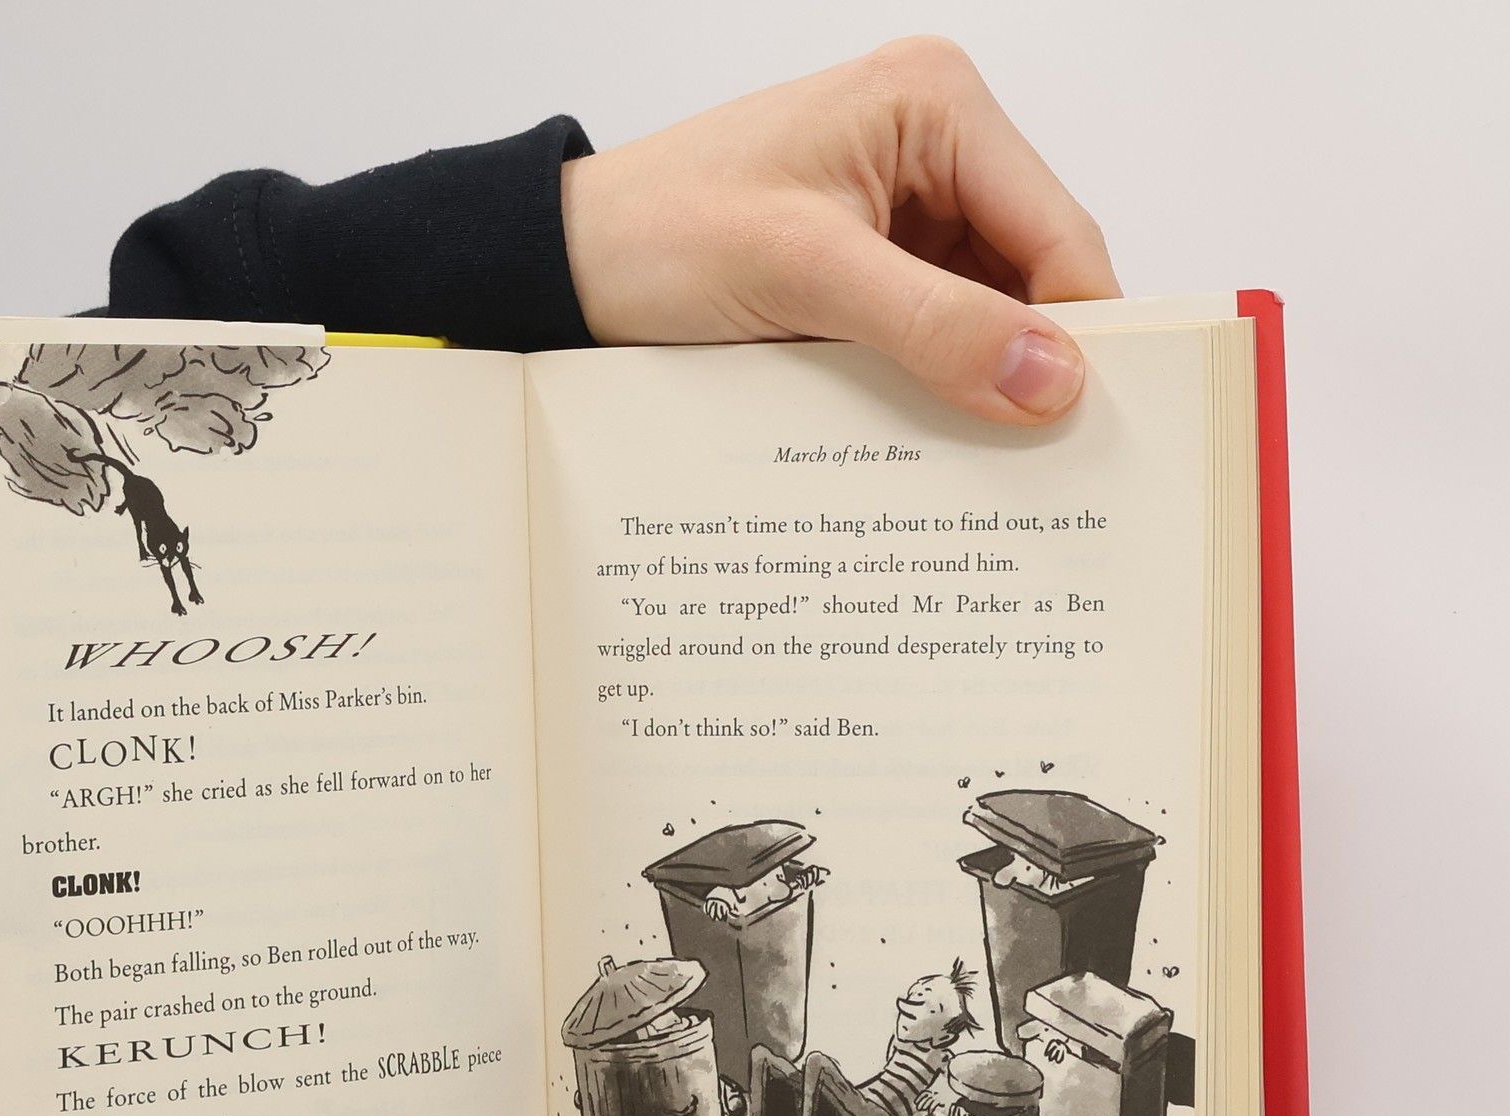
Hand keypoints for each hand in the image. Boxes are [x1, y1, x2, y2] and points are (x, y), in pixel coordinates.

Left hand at [562, 38, 1119, 422]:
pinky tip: (937, 438)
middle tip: (1052, 463)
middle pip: (1034, 273)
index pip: (1056, 229)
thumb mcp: (805, 277)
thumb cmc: (660, 235)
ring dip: (985, 383)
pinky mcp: (873, 265)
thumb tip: (1053, 378)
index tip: (1094, 425)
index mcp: (935, 104)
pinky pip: (937, 332)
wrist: (569, 266)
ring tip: (993, 463)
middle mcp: (935, 144)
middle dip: (1035, 361)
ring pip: (990, 313)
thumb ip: (934, 326)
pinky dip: (940, 385)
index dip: (1085, 329)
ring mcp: (906, 209)